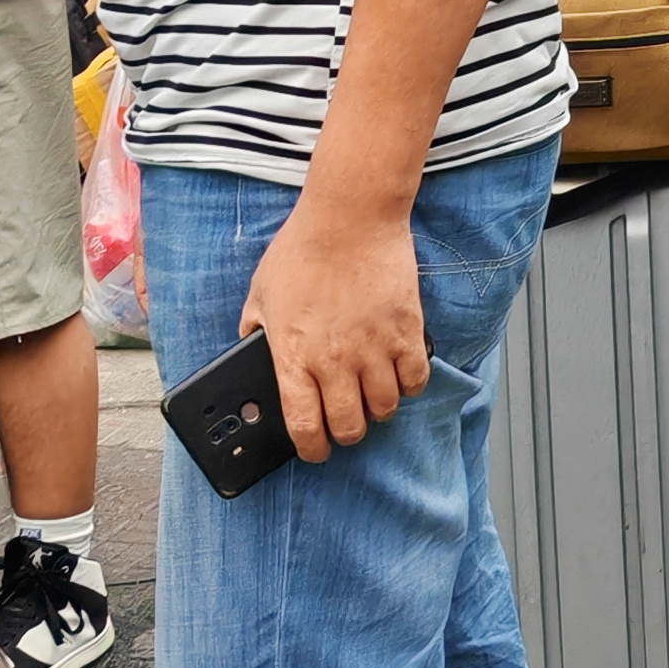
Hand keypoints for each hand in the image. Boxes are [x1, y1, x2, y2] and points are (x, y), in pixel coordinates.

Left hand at [240, 196, 427, 463]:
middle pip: (350, 426)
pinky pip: (416, 378)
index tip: (316, 450)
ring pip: (386, 407)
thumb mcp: (260, 294)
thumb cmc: (302, 249)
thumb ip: (254, 330)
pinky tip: (401, 375)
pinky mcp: (407, 330)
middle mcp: (336, 361)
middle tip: (346, 422)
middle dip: (347, 432)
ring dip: (379, 409)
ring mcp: (375, 347)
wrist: (350, 217)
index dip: (312, 449)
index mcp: (295, 357)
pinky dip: (410, 385)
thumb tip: (251, 351)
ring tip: (374, 396)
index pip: (305, 428)